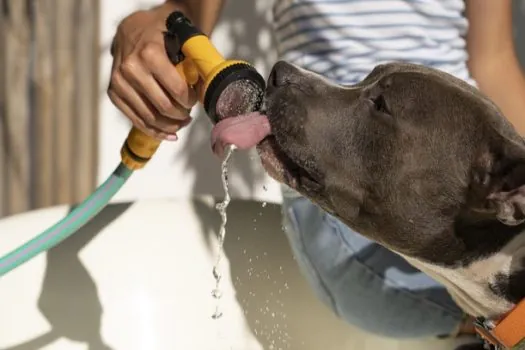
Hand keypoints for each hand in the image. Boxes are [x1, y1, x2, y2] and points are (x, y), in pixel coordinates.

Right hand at [108, 7, 196, 140]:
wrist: (133, 28)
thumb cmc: (161, 33)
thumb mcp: (181, 38)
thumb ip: (194, 60)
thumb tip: (207, 88)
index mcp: (149, 54)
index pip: (177, 90)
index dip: (190, 100)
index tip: (195, 99)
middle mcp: (131, 69)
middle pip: (164, 107)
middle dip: (181, 115)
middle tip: (189, 114)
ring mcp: (120, 82)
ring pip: (150, 118)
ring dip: (170, 126)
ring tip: (181, 123)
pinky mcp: (113, 93)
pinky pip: (136, 120)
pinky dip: (154, 131)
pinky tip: (169, 135)